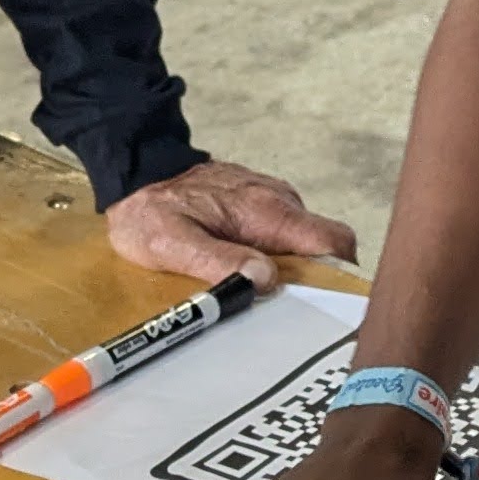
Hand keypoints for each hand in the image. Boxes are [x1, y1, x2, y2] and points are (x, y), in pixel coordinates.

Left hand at [107, 158, 358, 287]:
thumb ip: (220, 261)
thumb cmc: (151, 210)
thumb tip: (265, 279)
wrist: (136, 169)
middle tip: (287, 309)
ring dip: (292, 267)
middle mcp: (278, 200)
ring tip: (261, 293)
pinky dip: (276, 253)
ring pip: (303, 240)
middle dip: (315, 278)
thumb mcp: (173, 243)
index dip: (342, 273)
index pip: (334, 240)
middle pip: (324, 245)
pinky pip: (282, 231)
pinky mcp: (258, 200)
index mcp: (267, 212)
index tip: (327, 304)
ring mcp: (270, 198)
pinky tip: (247, 268)